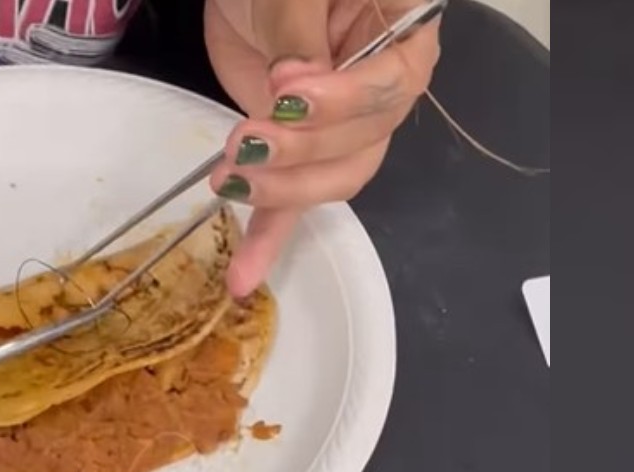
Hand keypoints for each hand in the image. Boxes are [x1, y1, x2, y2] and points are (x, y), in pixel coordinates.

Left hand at [204, 0, 440, 296]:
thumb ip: (299, 34)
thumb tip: (294, 85)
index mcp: (404, 34)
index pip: (389, 84)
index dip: (339, 100)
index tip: (285, 94)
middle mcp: (382, 89)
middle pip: (362, 142)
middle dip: (301, 151)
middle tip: (246, 139)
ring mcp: (342, 126)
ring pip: (333, 179)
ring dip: (281, 191)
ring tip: (230, 181)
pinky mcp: (298, 152)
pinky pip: (295, 201)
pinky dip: (269, 236)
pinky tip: (244, 276)